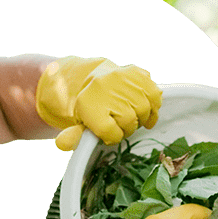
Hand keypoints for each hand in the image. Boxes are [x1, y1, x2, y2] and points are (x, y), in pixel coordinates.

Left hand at [35, 56, 161, 151]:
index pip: (108, 132)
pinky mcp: (138, 74)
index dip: (112, 138)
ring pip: (144, 110)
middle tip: (121, 126)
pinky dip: (154, 107)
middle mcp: (105, 89)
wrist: (92, 79)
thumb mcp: (77, 123)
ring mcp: (123, 80)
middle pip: (128, 122)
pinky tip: (147, 112)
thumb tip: (62, 144)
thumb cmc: (89, 107)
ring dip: (142, 119)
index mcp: (87, 105)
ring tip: (133, 119)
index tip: (110, 135)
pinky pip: (154, 96)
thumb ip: (72, 137)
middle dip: (127, 129)